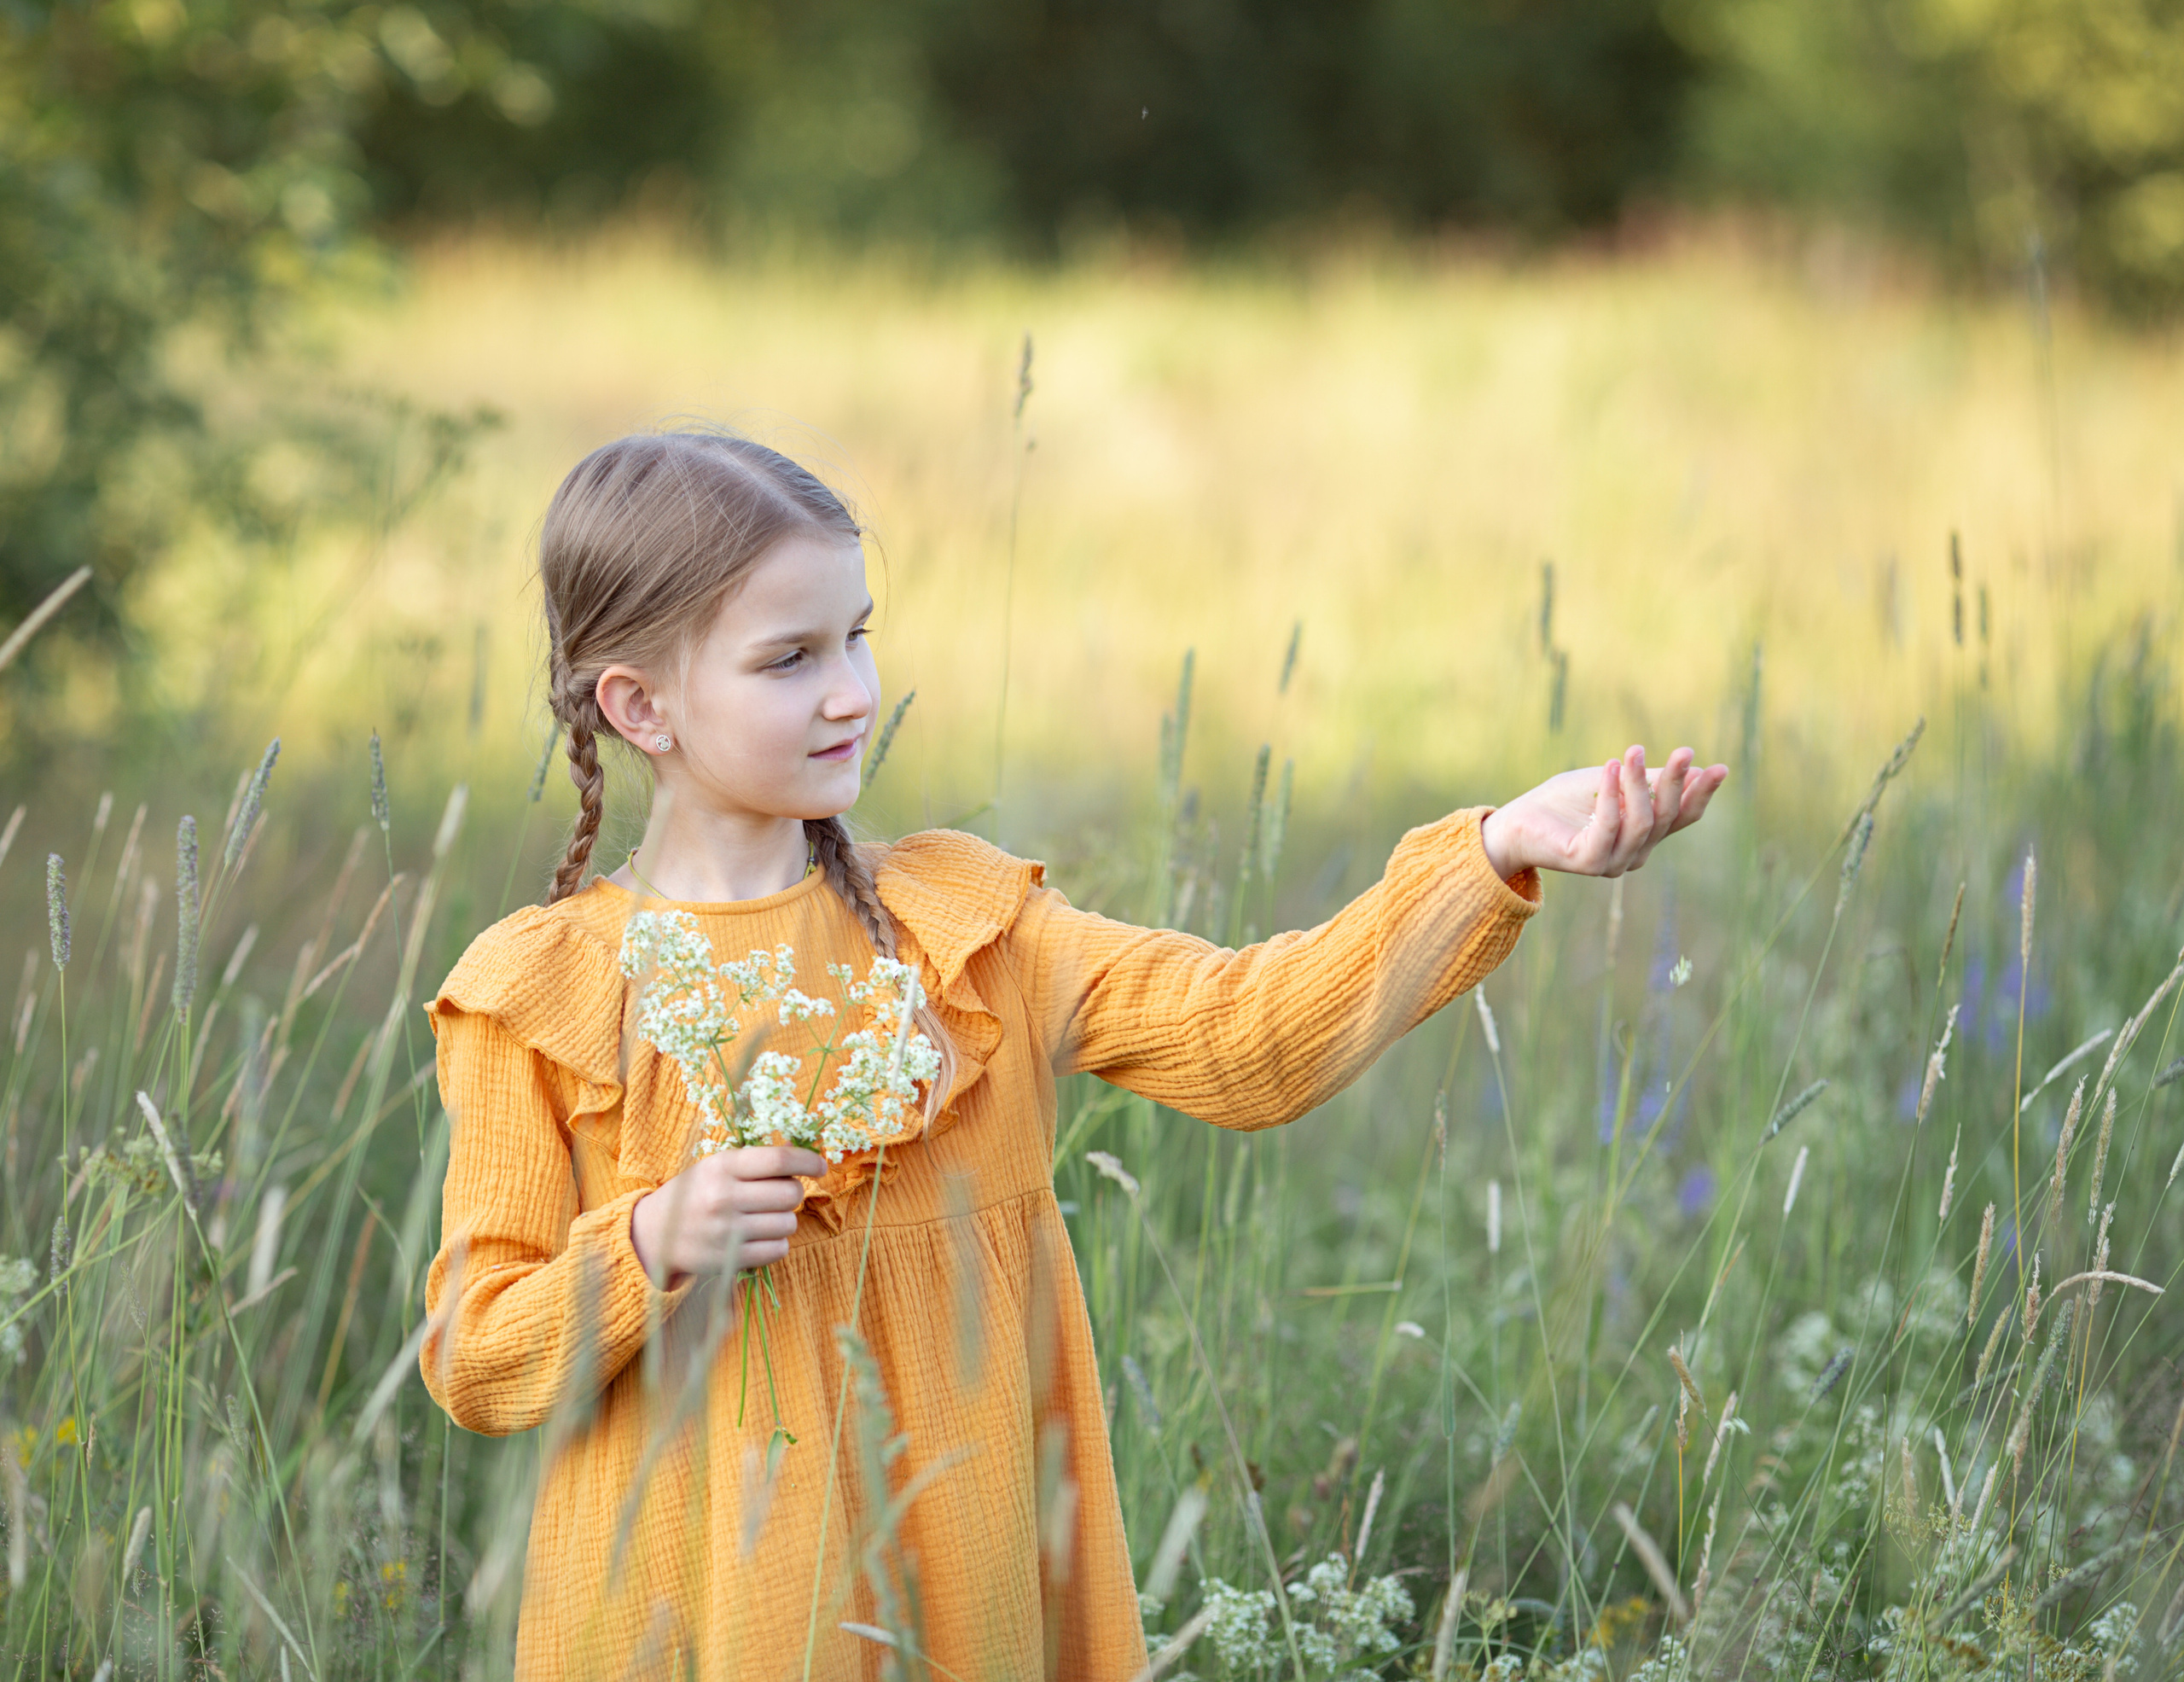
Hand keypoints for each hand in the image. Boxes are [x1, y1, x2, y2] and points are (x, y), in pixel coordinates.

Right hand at [629, 1146, 824, 1287]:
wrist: (653, 1235)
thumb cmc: (694, 1194)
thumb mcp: (716, 1167)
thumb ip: (754, 1162)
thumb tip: (800, 1155)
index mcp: (723, 1167)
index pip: (779, 1160)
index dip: (807, 1162)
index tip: (820, 1166)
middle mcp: (724, 1197)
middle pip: (790, 1194)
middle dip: (793, 1193)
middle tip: (780, 1194)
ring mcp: (727, 1231)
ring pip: (788, 1223)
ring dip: (784, 1219)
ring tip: (764, 1217)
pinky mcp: (729, 1259)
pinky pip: (778, 1250)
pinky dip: (777, 1243)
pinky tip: (760, 1237)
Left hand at [1480, 745, 1727, 879]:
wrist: (1516, 822)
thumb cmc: (1564, 802)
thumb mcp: (1612, 782)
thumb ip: (1648, 780)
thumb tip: (1697, 768)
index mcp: (1644, 836)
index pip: (1682, 816)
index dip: (1701, 794)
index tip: (1720, 768)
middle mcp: (1634, 854)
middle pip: (1666, 817)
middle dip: (1676, 783)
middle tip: (1684, 751)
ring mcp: (1613, 862)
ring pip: (1642, 822)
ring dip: (1640, 783)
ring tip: (1631, 752)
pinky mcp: (1589, 863)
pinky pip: (1610, 826)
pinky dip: (1612, 794)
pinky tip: (1609, 767)